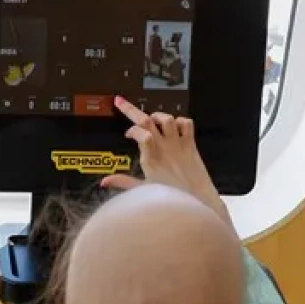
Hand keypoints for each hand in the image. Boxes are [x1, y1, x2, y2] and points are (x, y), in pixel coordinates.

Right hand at [103, 96, 230, 224]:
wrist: (198, 201)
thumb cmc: (172, 198)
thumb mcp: (144, 192)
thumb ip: (124, 182)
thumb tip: (105, 181)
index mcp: (151, 159)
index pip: (139, 133)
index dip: (131, 130)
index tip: (127, 134)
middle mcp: (164, 148)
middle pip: (147, 120)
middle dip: (131, 109)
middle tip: (120, 102)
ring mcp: (178, 145)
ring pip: (167, 119)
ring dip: (158, 115)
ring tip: (152, 119)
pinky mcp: (191, 145)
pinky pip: (187, 123)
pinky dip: (180, 121)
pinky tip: (174, 127)